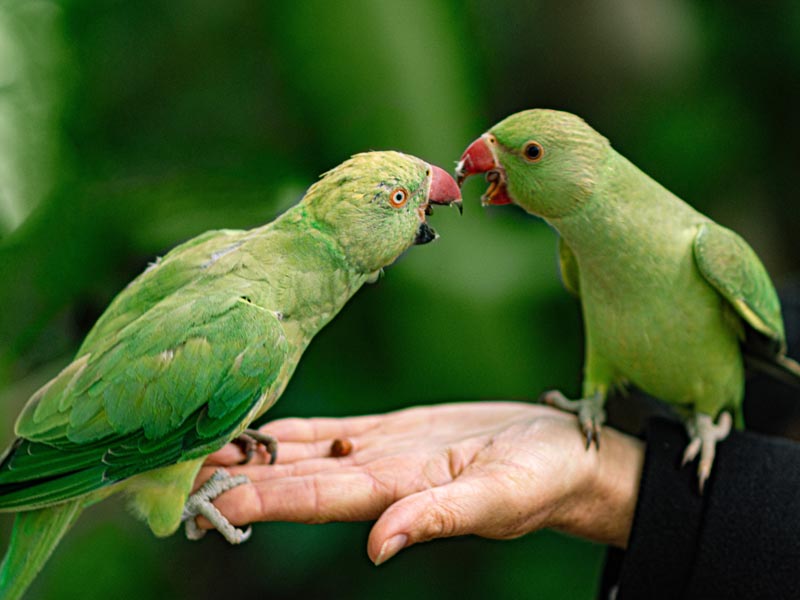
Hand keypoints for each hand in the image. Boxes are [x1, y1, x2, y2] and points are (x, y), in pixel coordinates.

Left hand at [196, 402, 643, 564]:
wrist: (564, 455)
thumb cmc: (544, 479)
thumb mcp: (499, 500)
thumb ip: (438, 519)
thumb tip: (378, 548)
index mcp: (396, 492)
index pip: (313, 496)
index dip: (258, 500)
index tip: (202, 502)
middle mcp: (376, 476)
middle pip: (293, 477)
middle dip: (235, 478)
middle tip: (170, 471)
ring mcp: (381, 453)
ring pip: (303, 453)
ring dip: (251, 454)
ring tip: (197, 448)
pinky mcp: (394, 431)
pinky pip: (330, 430)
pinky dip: (290, 431)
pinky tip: (256, 429)